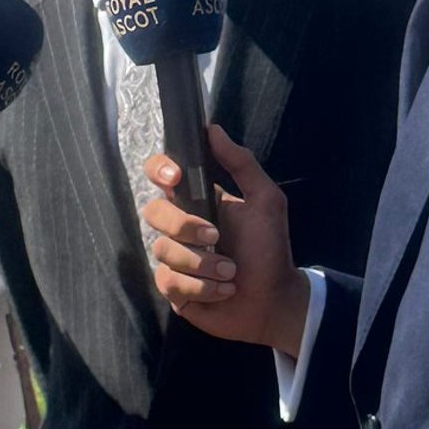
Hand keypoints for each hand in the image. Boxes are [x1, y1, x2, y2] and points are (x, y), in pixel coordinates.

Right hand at [140, 123, 310, 355]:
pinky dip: (202, 288)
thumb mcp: (265, 200)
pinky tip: (223, 291)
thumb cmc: (270, 248)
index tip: (175, 178)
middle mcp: (180, 227)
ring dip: (203, 264)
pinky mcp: (173, 288)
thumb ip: (241, 164)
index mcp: (198, 201)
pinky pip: (169, 281)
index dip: (159, 170)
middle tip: (216, 238)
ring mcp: (174, 258)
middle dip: (185, 227)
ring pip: (163, 250)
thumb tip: (212, 128)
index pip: (161, 174)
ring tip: (232, 273)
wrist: (275, 300)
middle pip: (153, 211)